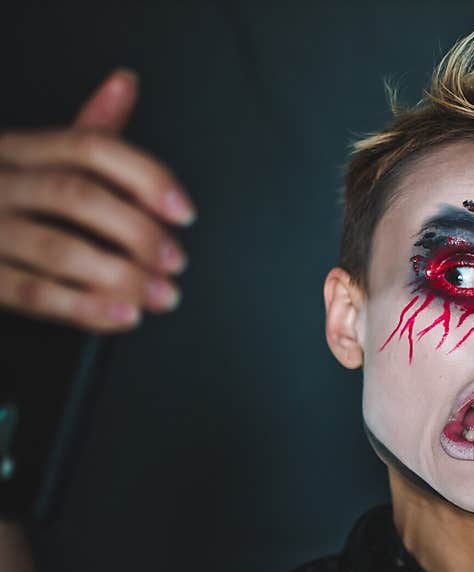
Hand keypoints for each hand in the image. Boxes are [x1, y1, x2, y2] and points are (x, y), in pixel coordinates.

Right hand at [0, 69, 195, 331]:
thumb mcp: (34, 157)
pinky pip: (33, 292)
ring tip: (164, 295)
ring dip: (122, 277)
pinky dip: (85, 307)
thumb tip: (125, 84)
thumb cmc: (0, 196)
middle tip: (176, 261)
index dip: (144, 177)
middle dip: (138, 232)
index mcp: (19, 150)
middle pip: (78, 197)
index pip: (89, 148)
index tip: (184, 211)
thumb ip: (86, 129)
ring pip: (58, 249)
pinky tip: (123, 315)